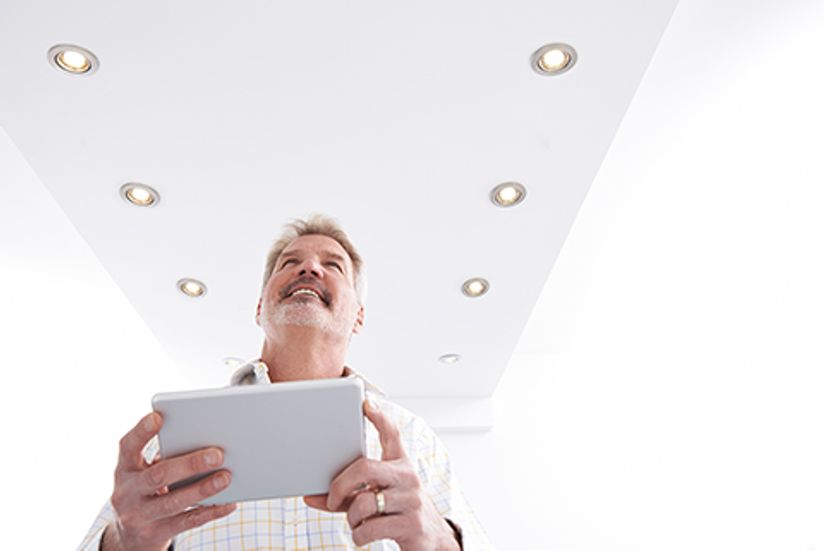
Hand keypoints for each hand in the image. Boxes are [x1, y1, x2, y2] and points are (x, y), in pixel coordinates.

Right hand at [102, 412, 236, 550]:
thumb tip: (206, 444)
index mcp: (125, 469)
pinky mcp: (155, 534)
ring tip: (226, 477)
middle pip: (158, 476)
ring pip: (173, 502)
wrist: (129, 537)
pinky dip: (211, 511)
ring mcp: (139, 516)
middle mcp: (127, 493)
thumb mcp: (143, 473)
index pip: (128, 447)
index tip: (158, 417)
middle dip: (189, 464)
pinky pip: (187, 522)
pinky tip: (229, 503)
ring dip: (202, 489)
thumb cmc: (147, 491)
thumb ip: (165, 458)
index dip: (141, 431)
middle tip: (217, 454)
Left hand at [304, 400, 458, 550]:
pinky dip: (359, 535)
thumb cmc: (396, 513)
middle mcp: (408, 477)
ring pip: (363, 503)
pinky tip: (363, 535)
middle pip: (364, 468)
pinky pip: (370, 528)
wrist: (432, 540)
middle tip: (332, 499)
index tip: (366, 402)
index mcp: (400, 465)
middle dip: (340, 486)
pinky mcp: (411, 524)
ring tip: (356, 523)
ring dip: (351, 518)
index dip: (380, 417)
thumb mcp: (375, 499)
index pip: (392, 434)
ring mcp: (411, 500)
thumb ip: (346, 495)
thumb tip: (309, 496)